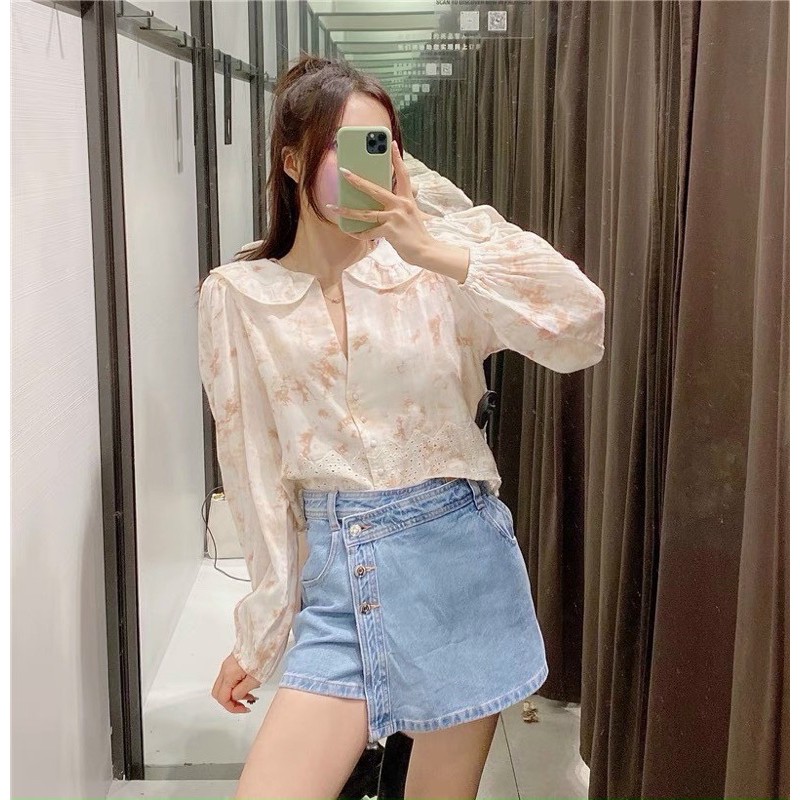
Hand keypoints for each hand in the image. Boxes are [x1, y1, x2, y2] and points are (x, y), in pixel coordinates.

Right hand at [211, 651, 260, 713]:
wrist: (265, 637)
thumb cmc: (263, 656)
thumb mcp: (255, 679)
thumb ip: (242, 691)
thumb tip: (236, 697)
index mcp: (229, 674)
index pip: (223, 698)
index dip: (233, 707)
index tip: (244, 709)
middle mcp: (225, 669)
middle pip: (218, 693)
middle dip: (230, 702)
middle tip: (244, 703)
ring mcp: (228, 664)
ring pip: (223, 685)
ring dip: (233, 693)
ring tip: (249, 694)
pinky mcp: (233, 661)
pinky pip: (229, 678)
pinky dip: (235, 685)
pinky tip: (247, 684)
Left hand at [327, 140, 436, 263]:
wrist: (426, 251)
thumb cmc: (417, 234)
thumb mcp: (414, 215)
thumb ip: (402, 206)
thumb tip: (386, 203)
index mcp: (407, 199)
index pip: (403, 175)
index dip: (397, 159)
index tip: (392, 144)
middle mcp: (401, 205)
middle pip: (375, 189)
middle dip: (357, 180)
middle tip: (344, 172)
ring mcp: (395, 217)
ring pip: (366, 213)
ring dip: (347, 211)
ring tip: (333, 208)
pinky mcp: (390, 231)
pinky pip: (370, 232)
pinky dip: (359, 234)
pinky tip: (350, 232)